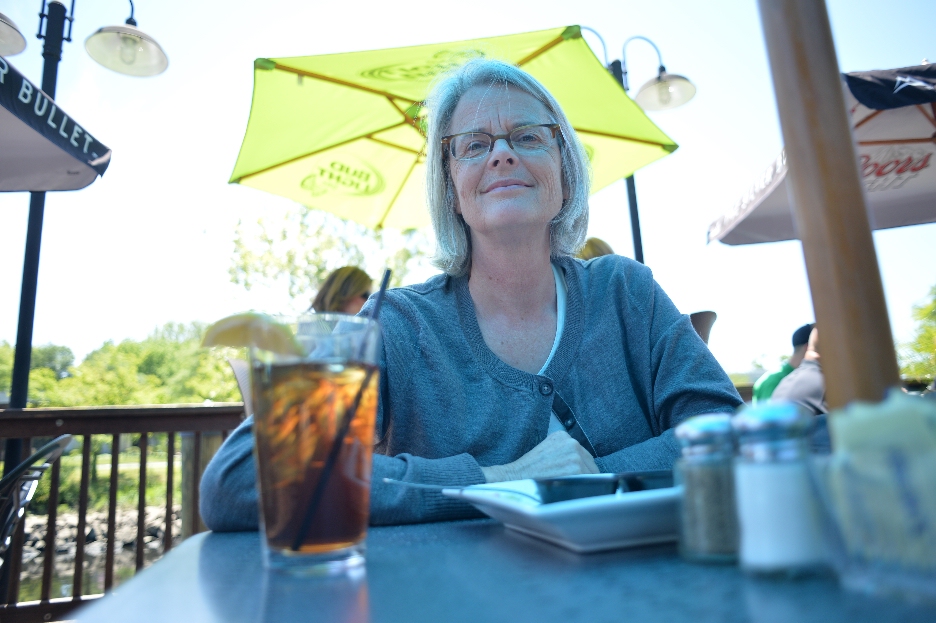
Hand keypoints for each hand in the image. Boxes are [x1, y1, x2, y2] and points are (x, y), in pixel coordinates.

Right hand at [481, 431, 598, 482]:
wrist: (515, 477)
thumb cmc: (529, 469)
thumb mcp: (546, 451)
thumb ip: (562, 453)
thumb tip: (581, 466)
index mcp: (563, 436)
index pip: (582, 453)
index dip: (581, 468)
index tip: (575, 476)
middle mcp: (571, 442)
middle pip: (589, 462)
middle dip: (584, 475)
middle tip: (573, 485)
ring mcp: (575, 454)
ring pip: (591, 473)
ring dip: (584, 483)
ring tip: (570, 490)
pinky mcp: (576, 468)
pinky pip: (589, 481)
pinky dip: (583, 488)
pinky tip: (572, 492)